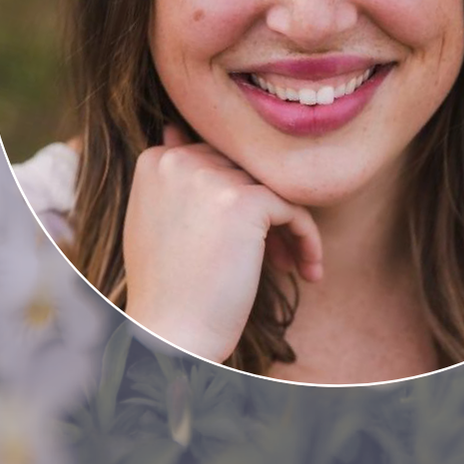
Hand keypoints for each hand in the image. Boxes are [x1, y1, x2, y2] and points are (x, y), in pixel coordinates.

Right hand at [122, 124, 323, 362]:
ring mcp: (211, 177)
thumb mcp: (155, 219)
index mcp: (155, 160)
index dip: (238, 197)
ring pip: (275, 189)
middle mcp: (179, 160)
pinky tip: (308, 271)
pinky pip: (295, 209)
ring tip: (293, 265)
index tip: (246, 238)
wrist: (172, 336)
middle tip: (276, 256)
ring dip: (290, 229)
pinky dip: (308, 240)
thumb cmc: (167, 288)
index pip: (217, 160)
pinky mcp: (245, 201)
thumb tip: (175, 127)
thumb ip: (173, 176)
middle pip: (248, 172)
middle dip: (267, 213)